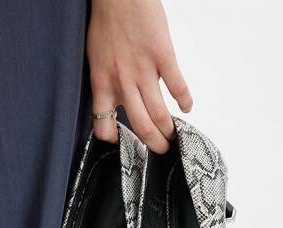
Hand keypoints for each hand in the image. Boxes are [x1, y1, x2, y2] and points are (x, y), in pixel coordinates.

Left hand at [87, 0, 192, 153]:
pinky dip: (185, 100)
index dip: (113, 138)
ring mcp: (144, 71)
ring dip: (169, 130)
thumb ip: (106, 83)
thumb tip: (117, 103)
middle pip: (140, 126)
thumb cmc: (107, 23)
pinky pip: (177, 86)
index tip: (124, 143)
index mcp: (102, 83)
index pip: (103, 124)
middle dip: (154, 144)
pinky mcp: (163, 56)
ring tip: (175, 137)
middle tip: (162, 150)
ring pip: (159, 114)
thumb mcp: (96, 59)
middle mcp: (123, 83)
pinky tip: (187, 107)